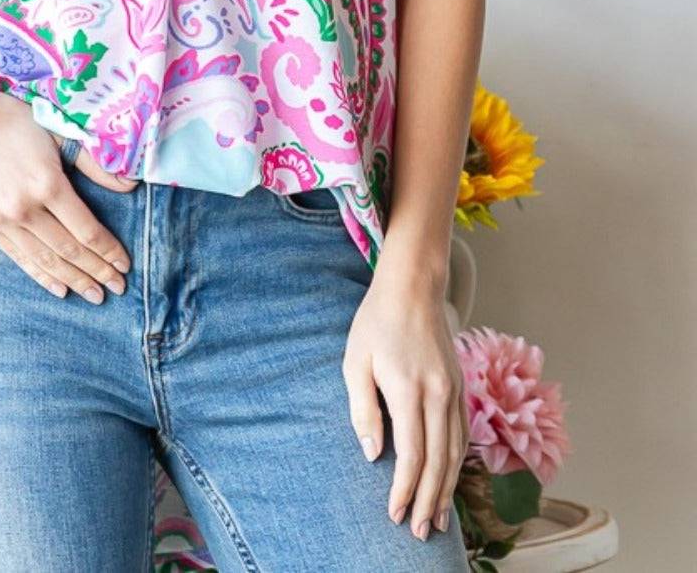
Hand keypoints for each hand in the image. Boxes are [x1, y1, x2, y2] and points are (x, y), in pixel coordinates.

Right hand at [0, 73, 135, 303]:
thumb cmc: (14, 120)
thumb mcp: (59, 133)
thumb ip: (94, 163)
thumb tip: (130, 185)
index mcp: (48, 185)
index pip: (87, 231)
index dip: (109, 251)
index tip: (125, 265)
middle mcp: (25, 209)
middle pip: (69, 251)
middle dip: (97, 272)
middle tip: (118, 288)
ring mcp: (3, 220)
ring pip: (45, 260)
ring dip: (73, 280)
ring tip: (94, 295)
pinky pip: (19, 258)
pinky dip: (41, 276)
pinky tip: (59, 288)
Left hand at [342, 266, 468, 540]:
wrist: (413, 287)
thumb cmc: (377, 322)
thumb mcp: (355, 361)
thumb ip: (364, 409)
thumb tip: (373, 452)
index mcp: (409, 389)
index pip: (411, 454)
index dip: (404, 489)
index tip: (394, 514)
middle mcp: (439, 394)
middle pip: (439, 461)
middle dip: (429, 500)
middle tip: (420, 532)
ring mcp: (455, 391)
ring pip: (456, 451)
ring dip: (447, 488)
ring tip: (438, 519)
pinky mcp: (460, 386)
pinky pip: (463, 434)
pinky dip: (458, 463)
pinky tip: (450, 479)